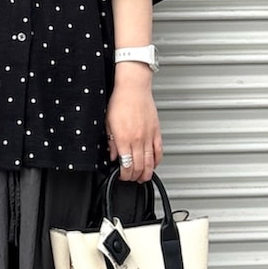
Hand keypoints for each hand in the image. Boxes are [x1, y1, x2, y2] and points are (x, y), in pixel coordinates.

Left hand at [105, 67, 161, 182]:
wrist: (133, 88)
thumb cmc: (120, 101)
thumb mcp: (108, 123)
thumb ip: (111, 142)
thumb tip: (112, 156)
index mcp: (123, 138)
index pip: (126, 164)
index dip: (124, 175)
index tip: (122, 176)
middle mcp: (137, 139)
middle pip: (139, 166)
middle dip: (134, 177)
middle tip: (131, 179)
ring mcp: (148, 136)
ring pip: (151, 162)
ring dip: (147, 173)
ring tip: (143, 178)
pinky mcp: (156, 131)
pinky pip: (159, 151)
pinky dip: (157, 160)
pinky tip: (154, 165)